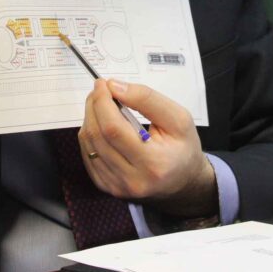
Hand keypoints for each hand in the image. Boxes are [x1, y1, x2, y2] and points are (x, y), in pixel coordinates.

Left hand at [78, 80, 216, 218]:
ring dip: (90, 118)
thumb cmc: (183, 147)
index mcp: (153, 163)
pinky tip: (101, 125)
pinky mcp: (108, 188)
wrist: (184, 180)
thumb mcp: (178, 118)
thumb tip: (114, 87)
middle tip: (100, 89)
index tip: (103, 84)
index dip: (102, 102)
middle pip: (97, 136)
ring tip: (102, 105)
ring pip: (89, 145)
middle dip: (94, 106)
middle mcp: (132, 180)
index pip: (114, 129)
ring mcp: (118, 187)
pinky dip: (90, 135)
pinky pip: (88, 156)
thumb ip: (147, 99)